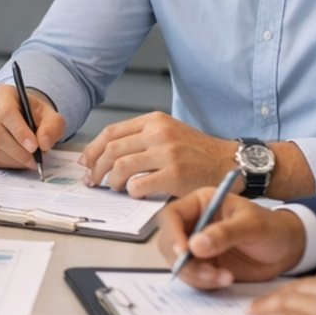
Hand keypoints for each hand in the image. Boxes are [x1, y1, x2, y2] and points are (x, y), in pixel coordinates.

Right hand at [0, 84, 64, 169]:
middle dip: (16, 151)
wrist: (21, 117)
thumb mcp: (51, 117)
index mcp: (2, 93)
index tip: (34, 147)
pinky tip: (15, 160)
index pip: (6, 113)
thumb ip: (52, 128)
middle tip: (32, 160)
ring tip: (27, 161)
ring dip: (11, 159)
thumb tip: (43, 144)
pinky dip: (3, 163)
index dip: (20, 132)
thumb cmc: (34, 115)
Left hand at [80, 112, 234, 198]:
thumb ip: (142, 137)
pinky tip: (135, 193)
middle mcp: (158, 133)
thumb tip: (106, 153)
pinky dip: (131, 192)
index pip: (111, 133)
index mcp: (154, 120)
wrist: (229, 161)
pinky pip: (138, 185)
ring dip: (111, 181)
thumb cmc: (197, 151)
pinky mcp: (173, 175)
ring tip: (115, 188)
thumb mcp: (169, 132)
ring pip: (120, 167)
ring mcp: (166, 153)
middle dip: (96, 168)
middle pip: (111, 150)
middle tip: (92, 181)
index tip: (85, 163)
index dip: (92, 150)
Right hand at [152, 187, 305, 287]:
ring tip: (224, 277)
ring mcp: (198, 247)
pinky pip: (192, 278)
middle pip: (169, 243)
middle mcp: (194, 224)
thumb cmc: (273, 228)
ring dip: (197, 276)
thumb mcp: (252, 226)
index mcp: (201, 204)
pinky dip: (205, 283)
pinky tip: (227, 279)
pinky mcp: (204, 266)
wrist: (288, 250)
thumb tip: (195, 245)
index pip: (171, 215)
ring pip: (179, 264)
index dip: (172, 233)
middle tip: (207, 272)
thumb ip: (225, 234)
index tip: (184, 251)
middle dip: (184, 261)